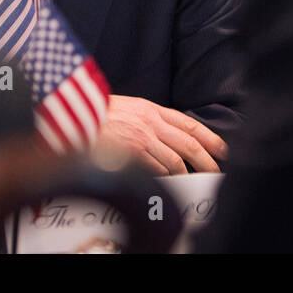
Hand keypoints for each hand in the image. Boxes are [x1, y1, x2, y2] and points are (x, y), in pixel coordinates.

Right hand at [98, 95, 226, 174]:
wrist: (71, 119)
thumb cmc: (93, 116)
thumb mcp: (125, 108)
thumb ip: (145, 119)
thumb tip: (162, 135)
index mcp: (150, 109)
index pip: (188, 123)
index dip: (209, 136)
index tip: (221, 148)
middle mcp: (150, 122)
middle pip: (189, 143)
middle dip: (206, 159)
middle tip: (216, 171)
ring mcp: (142, 138)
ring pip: (175, 161)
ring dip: (185, 174)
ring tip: (191, 181)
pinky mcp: (132, 153)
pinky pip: (156, 171)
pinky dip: (164, 179)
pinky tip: (167, 184)